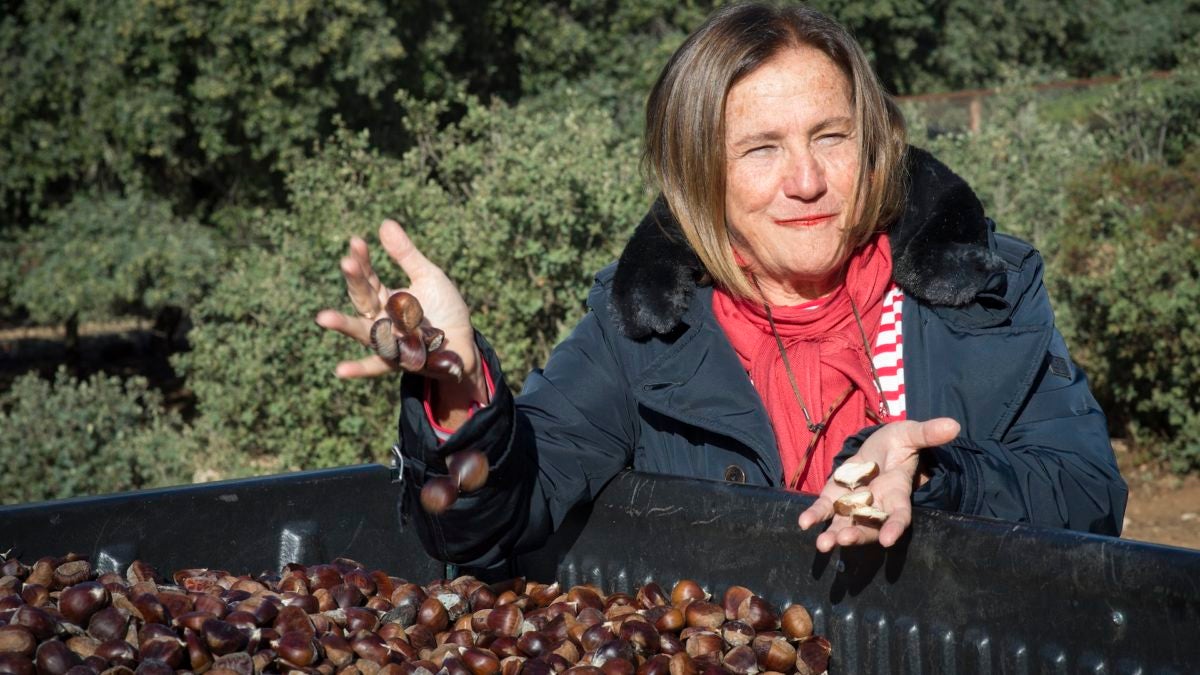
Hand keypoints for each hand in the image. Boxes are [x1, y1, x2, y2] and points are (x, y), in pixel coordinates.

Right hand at [315, 220, 485, 401]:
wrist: (463, 344)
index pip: (368, 278)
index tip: (357, 242)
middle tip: (347, 262)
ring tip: (323, 318)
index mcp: (385, 298)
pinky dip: (359, 369)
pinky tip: (340, 371)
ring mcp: (387, 341)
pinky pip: (376, 366)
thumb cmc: (443, 309)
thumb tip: (384, 222)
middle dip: (355, 282)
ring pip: (363, 331)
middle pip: (363, 299)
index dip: (362, 260)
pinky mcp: (399, 361)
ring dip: (344, 325)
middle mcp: (380, 320)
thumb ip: (405, 255)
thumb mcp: (427, 276)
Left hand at [797, 418, 959, 551]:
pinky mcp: (835, 497)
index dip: (895, 527)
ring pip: (846, 524)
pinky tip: (804, 523)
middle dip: (858, 535)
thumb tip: (953, 425)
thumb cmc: (897, 443)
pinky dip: (815, 516)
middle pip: (869, 527)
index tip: (888, 541)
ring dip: (835, 535)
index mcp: (897, 492)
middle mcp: (876, 505)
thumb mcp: (910, 434)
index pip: (899, 514)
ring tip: (824, 544)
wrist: (876, 446)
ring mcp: (854, 504)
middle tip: (844, 541)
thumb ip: (927, 433)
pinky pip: (825, 510)